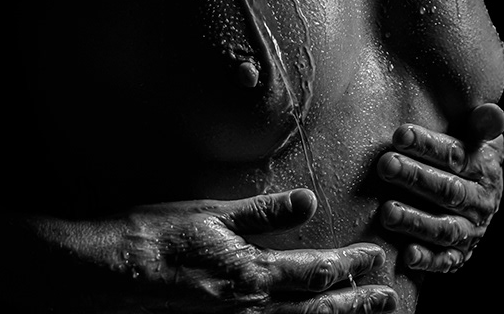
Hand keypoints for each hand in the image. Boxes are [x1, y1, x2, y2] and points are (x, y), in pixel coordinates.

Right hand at [105, 187, 396, 311]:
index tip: (377, 258)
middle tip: (389, 297)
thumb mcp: (213, 214)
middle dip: (356, 303)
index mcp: (251, 274)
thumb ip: (263, 213)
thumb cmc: (159, 236)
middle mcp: (251, 309)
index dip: (350, 266)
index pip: (315, 272)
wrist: (113, 274)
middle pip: (316, 310)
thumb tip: (307, 201)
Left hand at [376, 103, 503, 273]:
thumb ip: (481, 124)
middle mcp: (481, 202)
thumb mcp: (476, 135)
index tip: (399, 134)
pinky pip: (446, 261)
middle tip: (386, 166)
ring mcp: (471, 231)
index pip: (456, 155)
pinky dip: (428, 260)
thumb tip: (494, 113)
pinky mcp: (460, 255)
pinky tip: (407, 255)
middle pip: (448, 190)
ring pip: (445, 228)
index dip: (428, 145)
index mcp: (484, 168)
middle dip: (415, 178)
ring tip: (387, 212)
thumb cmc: (466, 154)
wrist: (480, 193)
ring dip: (416, 221)